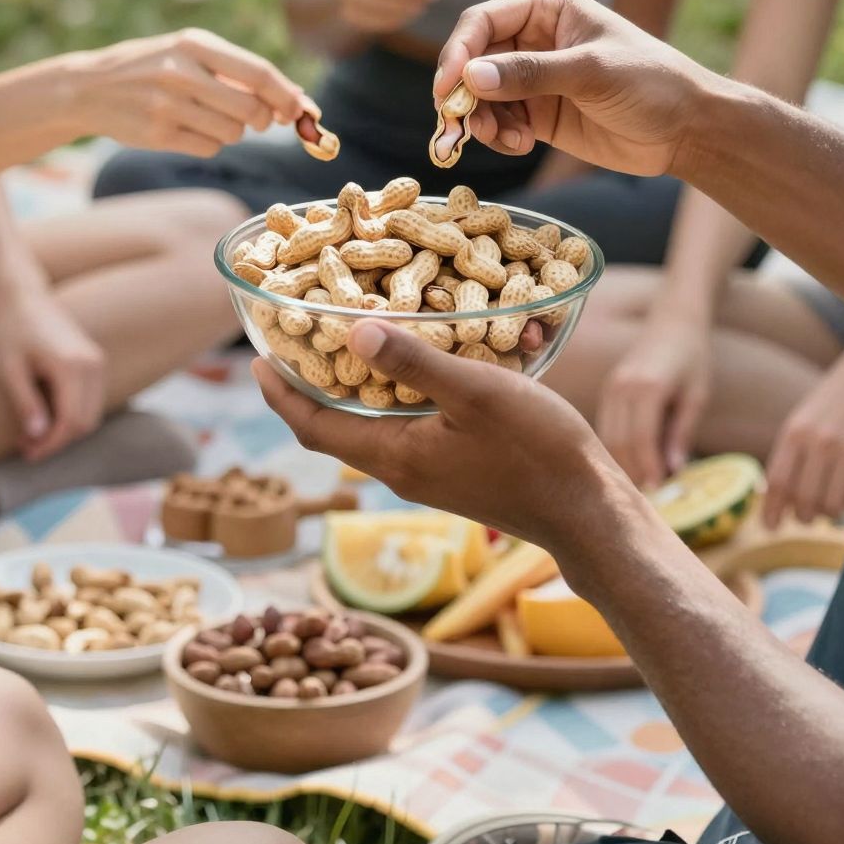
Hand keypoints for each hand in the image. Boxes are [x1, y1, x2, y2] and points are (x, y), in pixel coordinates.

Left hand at [0, 282, 105, 457]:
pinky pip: (90, 399)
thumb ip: (26, 404)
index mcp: (73, 366)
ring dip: (65, 429)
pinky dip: (72, 413)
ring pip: (91, 413)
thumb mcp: (9, 369)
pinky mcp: (93, 359)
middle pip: (85, 422)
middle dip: (57, 440)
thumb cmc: (10, 328)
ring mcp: (97, 360)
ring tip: (32, 432)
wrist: (22, 293)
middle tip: (26, 445)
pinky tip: (45, 414)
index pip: (71, 422)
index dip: (50, 444)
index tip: (27, 452)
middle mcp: (92, 364)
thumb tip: (39, 437)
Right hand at [80, 28, 311, 155]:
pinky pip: (209, 148)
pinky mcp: (157, 134)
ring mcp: (167, 106)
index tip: (303, 110)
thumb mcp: (188, 54)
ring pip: (233, 133)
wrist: (89, 88)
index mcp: (194, 44)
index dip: (287, 94)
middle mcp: (181, 72)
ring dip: (231, 131)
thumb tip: (297, 100)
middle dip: (263, 120)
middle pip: (252, 110)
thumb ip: (236, 72)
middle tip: (257, 119)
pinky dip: (209, 143)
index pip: (258, 71)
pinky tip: (186, 129)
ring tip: (205, 116)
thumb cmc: (152, 68)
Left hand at [253, 318, 625, 555]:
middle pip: (337, 426)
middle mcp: (402, 468)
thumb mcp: (476, 393)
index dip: (280, 394)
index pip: (314, 428)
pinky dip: (400, 391)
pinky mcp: (456, 466)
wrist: (588, 510)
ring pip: (374, 424)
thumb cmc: (536, 451)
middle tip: (296, 337)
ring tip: (348, 339)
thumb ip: (415, 362)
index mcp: (394, 456)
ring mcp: (430, 471)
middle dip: (311, 383)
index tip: (256, 359)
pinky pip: (410, 424)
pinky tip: (419, 359)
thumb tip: (352, 333)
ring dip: (356, 385)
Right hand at [432, 0, 707, 177]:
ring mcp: (533, 79)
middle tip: (459, 126)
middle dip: (463, 94)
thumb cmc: (650, 83)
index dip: (458, 52)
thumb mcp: (592, 72)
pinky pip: (498, 122)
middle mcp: (532, 40)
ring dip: (481, 121)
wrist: (686, 129)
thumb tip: (471, 77)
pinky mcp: (537, 114)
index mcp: (546, 9)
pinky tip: (521, 146)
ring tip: (506, 141)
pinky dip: (499, 136)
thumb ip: (531, 74)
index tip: (449, 89)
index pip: (483, 22)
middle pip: (472, 61)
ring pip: (480, 96)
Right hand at [596, 308, 712, 487]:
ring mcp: (610, 387)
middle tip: (650, 497)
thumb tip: (674, 472)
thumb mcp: (696, 396)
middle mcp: (622, 387)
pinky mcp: (607, 389)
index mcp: (647, 388)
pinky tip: (631, 462)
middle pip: (619, 442)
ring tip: (641, 484)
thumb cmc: (693, 358)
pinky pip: (605, 426)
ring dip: (621, 463)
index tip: (659, 491)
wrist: (673, 321)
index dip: (648, 469)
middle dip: (633, 472)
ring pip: (607, 437)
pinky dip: (616, 447)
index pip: (641, 440)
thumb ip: (682, 433)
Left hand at [762, 331, 843, 525]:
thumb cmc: (835, 403)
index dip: (772, 512)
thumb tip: (777, 503)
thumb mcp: (803, 421)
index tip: (771, 528)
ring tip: (833, 498)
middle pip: (806, 502)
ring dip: (831, 511)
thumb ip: (791, 457)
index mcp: (796, 432)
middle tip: (807, 515)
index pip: (779, 483)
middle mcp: (822, 442)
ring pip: (834, 506)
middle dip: (804, 516)